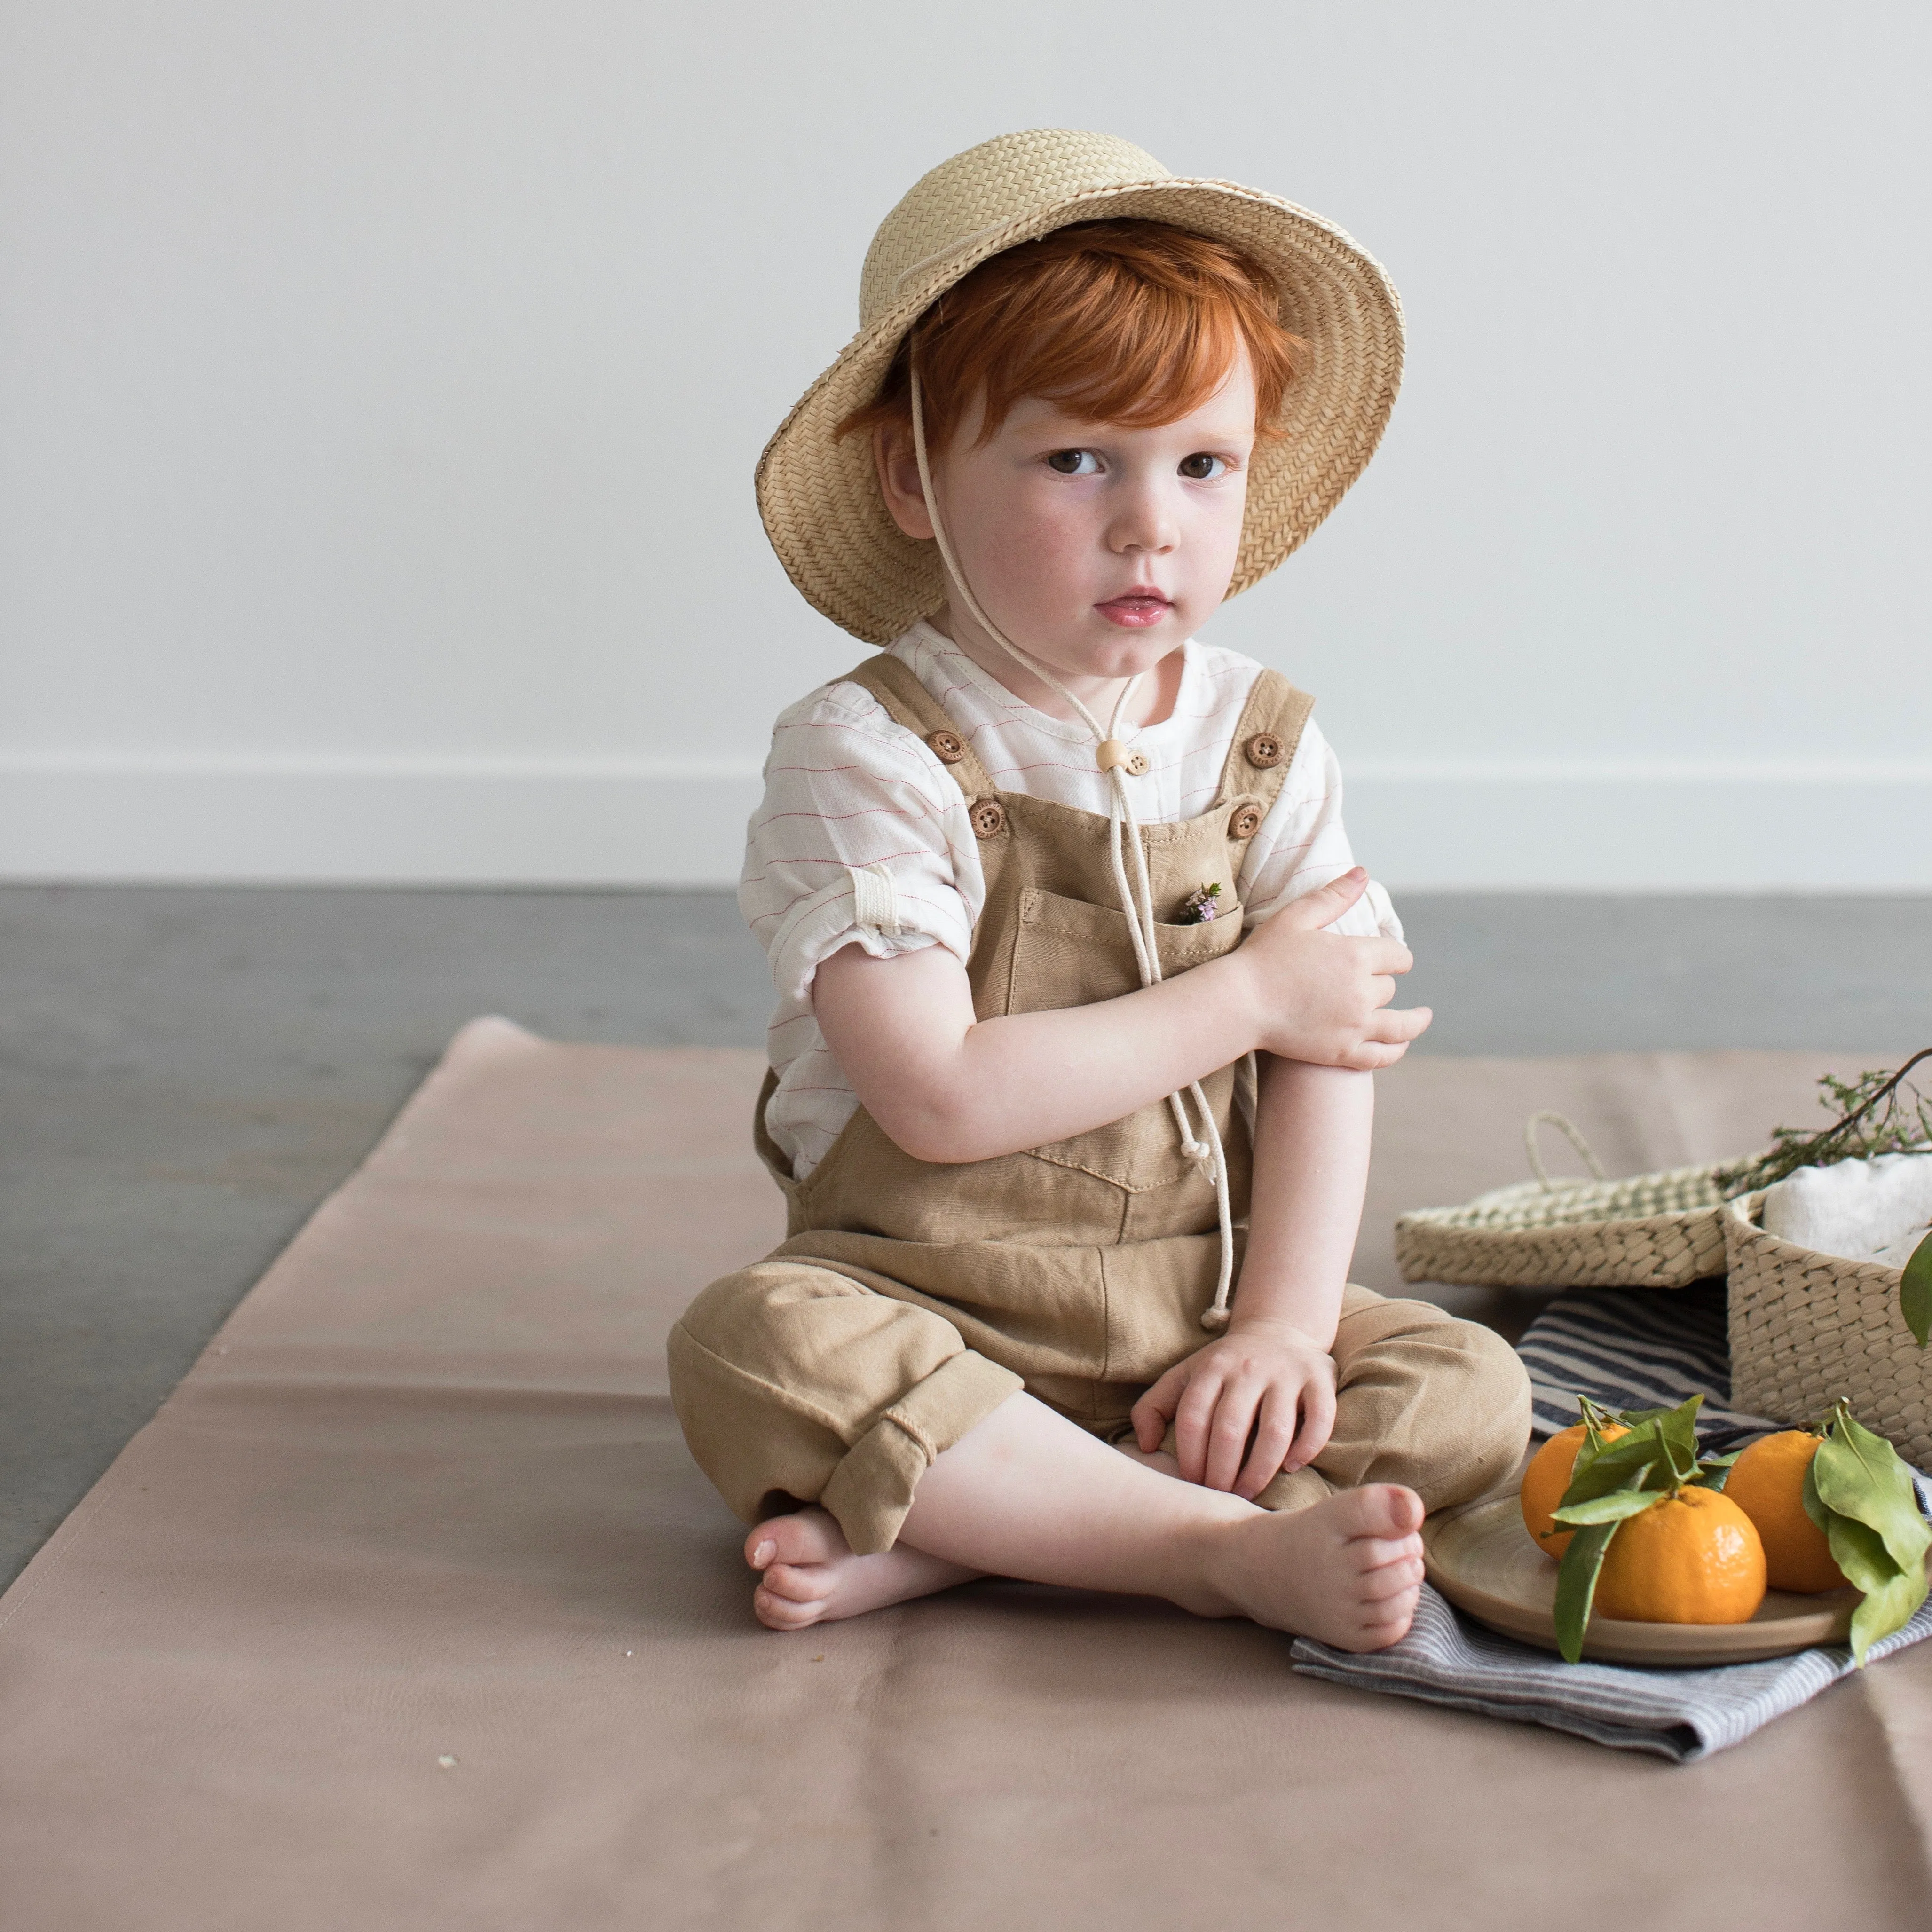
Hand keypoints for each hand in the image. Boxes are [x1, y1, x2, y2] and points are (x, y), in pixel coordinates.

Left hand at [1129, 1315, 1337, 1500]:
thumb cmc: (1225, 1367)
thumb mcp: (1184, 1375)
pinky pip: (1319, 1418)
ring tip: (1248, 1492)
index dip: (1190, 1456)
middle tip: (1219, 1496)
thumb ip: (1154, 1406)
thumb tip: (1145, 1446)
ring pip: (1275, 1429)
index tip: (1192, 1483)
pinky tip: (1292, 1467)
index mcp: (1211, 1369)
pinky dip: (1308, 1447)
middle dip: (1221, 1471)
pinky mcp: (1319, 1378)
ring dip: (1260, 1469)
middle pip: (1231, 1428)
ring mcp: (1286, 1373)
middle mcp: (1248, 1368)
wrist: (1278, 1329)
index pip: (1194, 1417)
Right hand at [1229, 868, 1429, 1069]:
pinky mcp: (1342, 1052)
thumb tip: (1363, 873)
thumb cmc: (1262, 957)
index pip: (1397, 956)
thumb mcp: (1296, 917)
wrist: (1238, 1003)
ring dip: (1414, 1021)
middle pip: (1389, 988)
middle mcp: (1362, 992)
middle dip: (1381, 983)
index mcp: (1355, 956)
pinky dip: (1397, 1050)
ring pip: (1400, 1025)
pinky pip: (1382, 1055)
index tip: (1393, 959)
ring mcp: (1354, 1025)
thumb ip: (1333, 896)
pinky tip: (1402, 1044)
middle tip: (1369, 982)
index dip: (1396, 956)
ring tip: (1422, 1017)